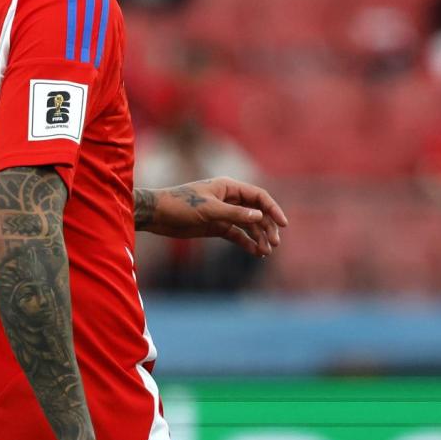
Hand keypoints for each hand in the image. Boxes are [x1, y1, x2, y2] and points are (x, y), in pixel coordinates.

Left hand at [145, 177, 287, 256]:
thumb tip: (259, 216)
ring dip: (258, 236)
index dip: (273, 209)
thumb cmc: (180, 205)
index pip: (258, 196)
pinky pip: (236, 234)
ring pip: (248, 224)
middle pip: (256, 212)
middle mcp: (228, 198)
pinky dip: (246, 242)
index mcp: (228, 187)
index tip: (283, 225)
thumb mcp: (209, 210)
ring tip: (265, 251)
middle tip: (274, 244)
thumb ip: (235, 213)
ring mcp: (223, 213)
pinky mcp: (216, 226)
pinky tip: (255, 252)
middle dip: (267, 227)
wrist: (157, 216)